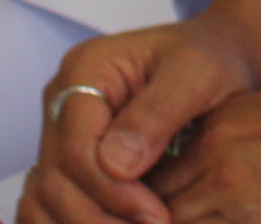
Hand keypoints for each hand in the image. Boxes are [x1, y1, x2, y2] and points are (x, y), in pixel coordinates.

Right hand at [19, 0, 260, 223]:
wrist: (216, 53)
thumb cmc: (209, 57)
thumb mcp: (197, 74)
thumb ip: (156, 113)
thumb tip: (115, 166)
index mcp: (85, 70)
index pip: (77, 149)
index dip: (111, 192)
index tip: (156, 217)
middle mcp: (61, 100)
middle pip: (55, 179)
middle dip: (98, 218)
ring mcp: (60, 129)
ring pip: (44, 197)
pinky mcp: (69, 155)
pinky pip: (49, 201)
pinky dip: (73, 221)